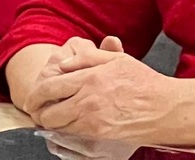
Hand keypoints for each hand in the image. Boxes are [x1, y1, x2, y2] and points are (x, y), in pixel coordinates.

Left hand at [35, 40, 183, 140]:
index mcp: (90, 78)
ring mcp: (91, 121)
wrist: (162, 108)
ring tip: (54, 116)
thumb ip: (86, 58)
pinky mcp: (97, 136)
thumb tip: (62, 65)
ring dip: (51, 122)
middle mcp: (87, 101)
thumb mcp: (116, 60)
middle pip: (48, 112)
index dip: (35, 94)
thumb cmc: (142, 82)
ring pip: (57, 126)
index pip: (50, 87)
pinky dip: (65, 130)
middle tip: (38, 110)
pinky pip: (71, 136)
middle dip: (39, 112)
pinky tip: (70, 123)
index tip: (32, 97)